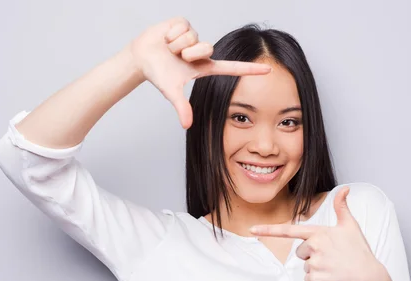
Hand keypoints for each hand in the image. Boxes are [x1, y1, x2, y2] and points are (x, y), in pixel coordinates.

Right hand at [128, 17, 271, 128]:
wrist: (142, 57)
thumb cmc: (159, 74)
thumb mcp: (171, 91)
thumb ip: (181, 107)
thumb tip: (187, 125)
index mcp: (205, 67)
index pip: (231, 68)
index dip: (249, 69)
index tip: (268, 70)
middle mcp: (202, 51)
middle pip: (206, 48)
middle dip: (188, 53)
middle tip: (177, 58)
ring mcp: (195, 37)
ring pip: (193, 37)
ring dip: (177, 44)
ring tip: (169, 49)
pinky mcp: (185, 24)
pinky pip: (183, 27)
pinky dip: (171, 34)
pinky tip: (166, 38)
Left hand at [250, 187, 390, 280]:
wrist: (369, 277)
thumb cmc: (358, 251)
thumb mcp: (350, 226)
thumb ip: (342, 207)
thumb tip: (345, 188)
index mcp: (318, 233)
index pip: (289, 230)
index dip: (268, 230)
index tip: (251, 229)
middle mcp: (314, 246)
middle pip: (300, 252)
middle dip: (312, 256)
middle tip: (332, 257)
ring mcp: (315, 263)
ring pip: (305, 267)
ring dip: (317, 269)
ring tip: (334, 267)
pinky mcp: (316, 279)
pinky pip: (308, 280)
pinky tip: (332, 278)